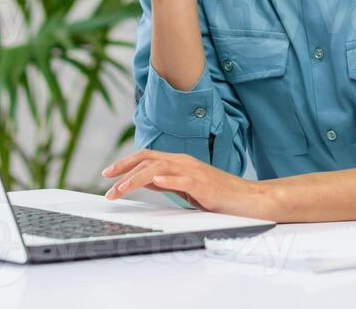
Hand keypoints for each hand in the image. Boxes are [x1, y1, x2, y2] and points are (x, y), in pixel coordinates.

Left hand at [102, 149, 278, 220]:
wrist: (249, 198)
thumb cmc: (220, 195)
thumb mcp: (187, 187)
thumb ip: (167, 182)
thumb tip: (143, 180)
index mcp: (180, 162)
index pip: (147, 156)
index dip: (125, 162)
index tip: (108, 173)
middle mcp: (185, 162)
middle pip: (148, 159)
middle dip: (124, 170)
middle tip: (106, 184)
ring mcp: (195, 172)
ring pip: (160, 169)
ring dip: (136, 179)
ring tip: (120, 189)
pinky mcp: (205, 186)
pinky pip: (184, 180)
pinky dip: (168, 180)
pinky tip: (156, 183)